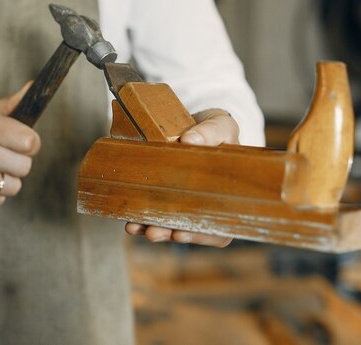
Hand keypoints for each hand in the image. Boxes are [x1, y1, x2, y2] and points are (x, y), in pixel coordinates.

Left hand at [124, 108, 238, 247]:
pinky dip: (144, 219)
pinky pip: (158, 214)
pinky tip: (132, 221)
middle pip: (192, 230)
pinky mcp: (169, 196)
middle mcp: (210, 204)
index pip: (220, 227)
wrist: (199, 125)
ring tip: (136, 227)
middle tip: (152, 233)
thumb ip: (211, 132)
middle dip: (170, 233)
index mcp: (229, 195)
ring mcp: (188, 202)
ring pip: (174, 226)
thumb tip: (191, 140)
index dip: (200, 235)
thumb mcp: (221, 126)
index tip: (179, 235)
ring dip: (154, 229)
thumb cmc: (217, 129)